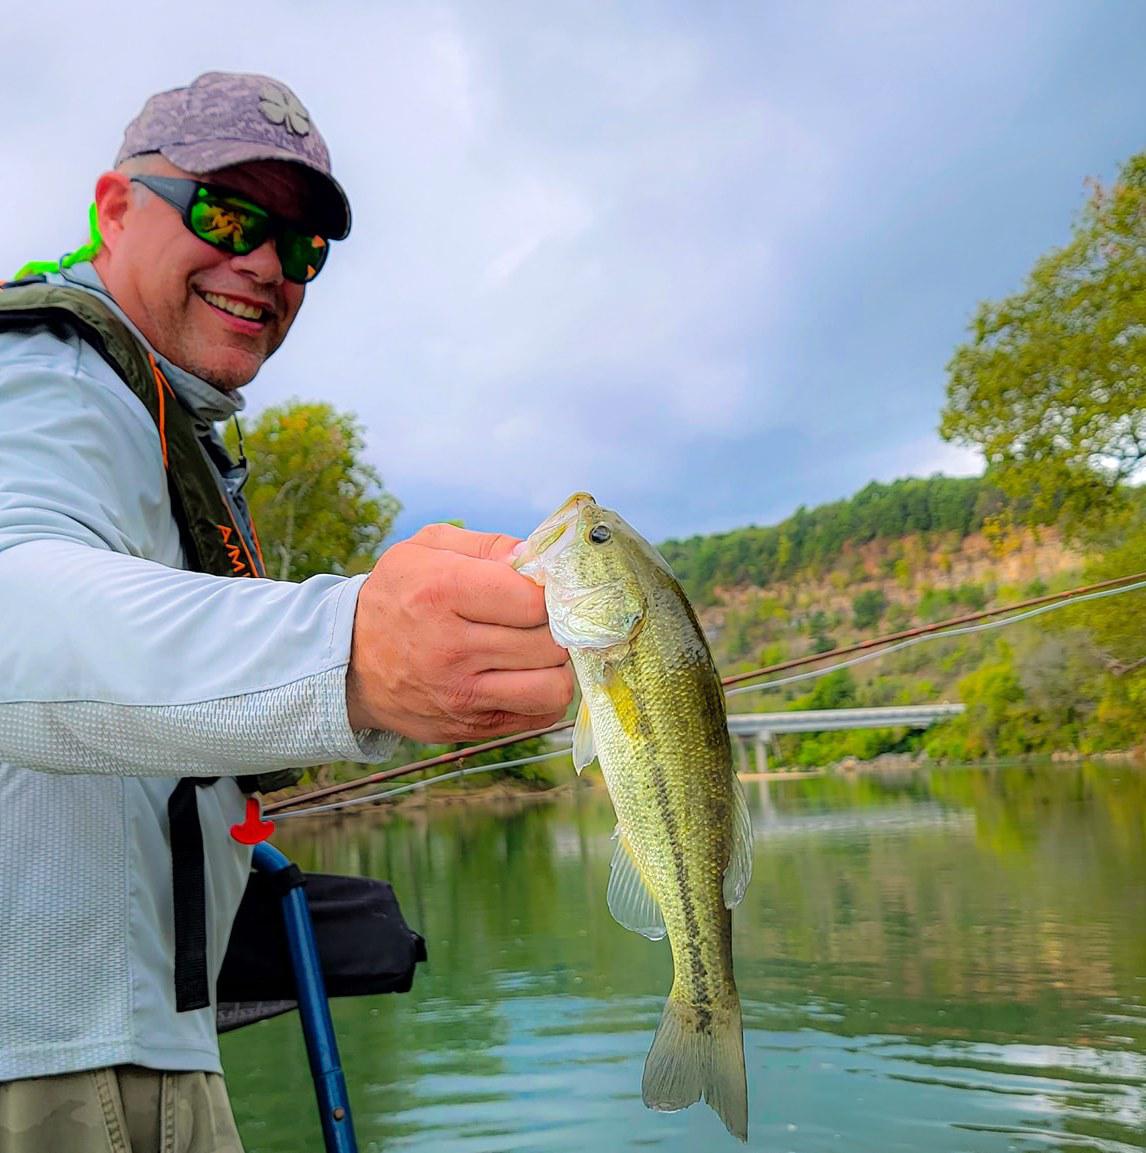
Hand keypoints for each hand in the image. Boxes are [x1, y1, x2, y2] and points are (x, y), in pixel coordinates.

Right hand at [346, 524, 572, 740]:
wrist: (350, 663)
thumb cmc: (398, 596)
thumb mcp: (427, 549)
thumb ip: (489, 545)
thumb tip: (540, 560)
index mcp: (441, 592)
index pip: (533, 599)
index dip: (550, 592)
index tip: (542, 591)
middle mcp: (451, 648)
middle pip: (549, 643)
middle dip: (557, 628)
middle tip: (545, 620)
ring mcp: (461, 695)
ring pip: (553, 687)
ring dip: (558, 667)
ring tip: (541, 651)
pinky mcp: (470, 726)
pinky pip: (539, 716)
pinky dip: (544, 695)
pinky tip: (525, 675)